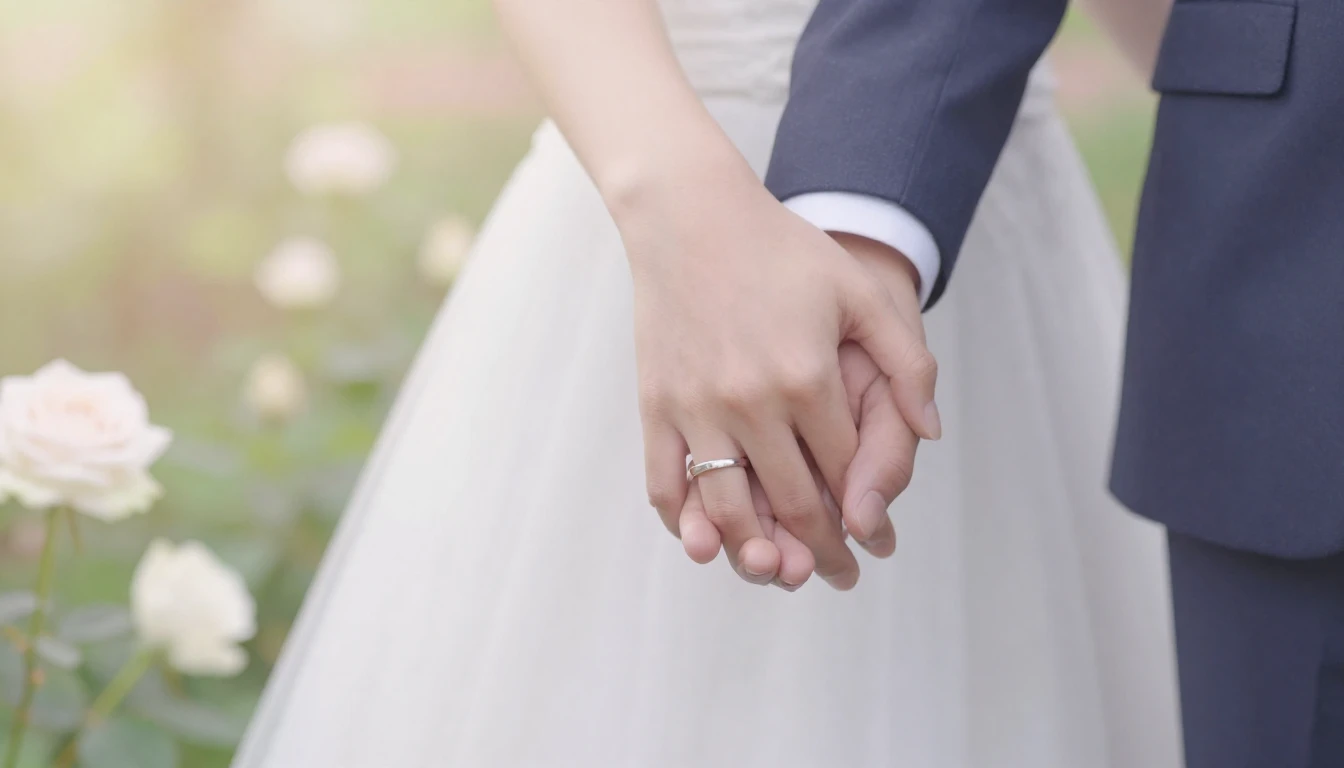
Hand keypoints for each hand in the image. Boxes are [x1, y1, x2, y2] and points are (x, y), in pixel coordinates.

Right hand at [620, 167, 938, 589]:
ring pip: (730, 511)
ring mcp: (698, 406)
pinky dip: (686, 521)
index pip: (847, 473)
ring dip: (759, 554)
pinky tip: (709, 538)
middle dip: (825, 552)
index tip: (879, 543)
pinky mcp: (656, 404)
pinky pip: (667, 484)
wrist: (690, 215)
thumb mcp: (860, 293)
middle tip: (840, 576)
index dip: (869, 517)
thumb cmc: (782, 251)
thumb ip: (906, 363)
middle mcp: (752, 402)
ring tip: (780, 570)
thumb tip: (930, 433)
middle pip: (796, 505)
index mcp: (808, 377)